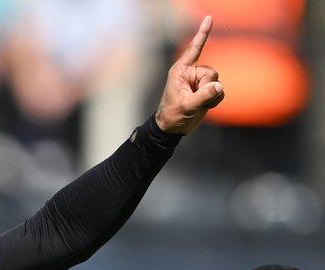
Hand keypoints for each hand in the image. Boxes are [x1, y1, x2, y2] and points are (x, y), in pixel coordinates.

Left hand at [154, 15, 224, 134]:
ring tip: (197, 104)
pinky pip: (220, 91)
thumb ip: (203, 96)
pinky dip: (215, 100)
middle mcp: (191, 73)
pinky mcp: (207, 90)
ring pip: (217, 82)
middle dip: (207, 88)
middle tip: (194, 99)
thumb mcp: (186, 106)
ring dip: (211, 96)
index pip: (194, 49)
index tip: (209, 18)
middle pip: (212, 73)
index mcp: (181, 71)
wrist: (173, 128)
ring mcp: (200, 81)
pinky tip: (205, 106)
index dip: (203, 34)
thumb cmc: (172, 115)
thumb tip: (218, 86)